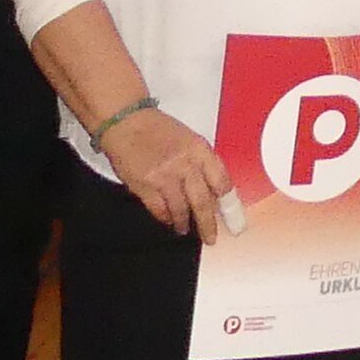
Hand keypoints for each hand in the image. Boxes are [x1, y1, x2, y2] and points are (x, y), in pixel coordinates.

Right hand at [98, 109, 238, 242]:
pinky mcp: (145, 186)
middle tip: (210, 238)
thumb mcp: (188, 139)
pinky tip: (167, 219)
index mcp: (200, 150)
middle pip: (203, 203)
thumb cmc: (156, 128)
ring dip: (184, 223)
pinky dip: (165, 218)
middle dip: (208, 225)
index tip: (233, 220)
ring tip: (184, 228)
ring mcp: (165, 177)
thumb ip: (202, 163)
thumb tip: (212, 192)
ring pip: (181, 210)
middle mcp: (185, 165)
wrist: (125, 121)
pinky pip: (160, 210)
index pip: (222, 183)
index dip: (229, 205)